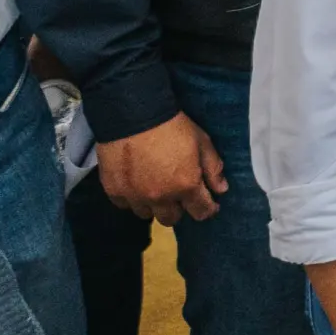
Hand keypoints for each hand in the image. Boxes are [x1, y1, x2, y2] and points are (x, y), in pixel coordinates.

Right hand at [97, 113, 228, 224]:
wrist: (133, 115)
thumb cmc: (173, 126)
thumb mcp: (202, 142)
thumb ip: (213, 168)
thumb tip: (221, 189)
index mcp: (185, 186)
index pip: (201, 212)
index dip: (208, 209)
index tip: (208, 203)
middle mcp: (160, 197)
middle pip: (171, 219)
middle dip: (178, 208)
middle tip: (178, 192)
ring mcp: (134, 197)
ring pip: (147, 214)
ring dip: (153, 204)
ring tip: (155, 186)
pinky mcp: (114, 191)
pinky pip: (125, 204)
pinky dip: (132, 198)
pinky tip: (135, 183)